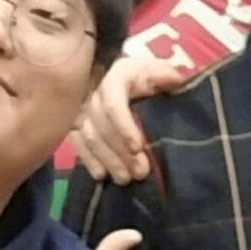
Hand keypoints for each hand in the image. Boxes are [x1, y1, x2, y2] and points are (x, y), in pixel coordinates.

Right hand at [68, 56, 183, 184]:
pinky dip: (89, 160)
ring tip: (125, 179)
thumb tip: (176, 80)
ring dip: (107, 160)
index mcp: (115, 76)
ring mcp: (80, 108)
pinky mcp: (74, 122)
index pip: (114, 104)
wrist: (123, 77)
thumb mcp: (158, 70)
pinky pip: (77, 143)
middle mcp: (93, 91)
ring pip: (90, 137)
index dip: (124, 127)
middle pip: (102, 125)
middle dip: (120, 152)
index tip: (138, 148)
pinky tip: (101, 175)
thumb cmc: (145, 76)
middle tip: (140, 173)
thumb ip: (166, 76)